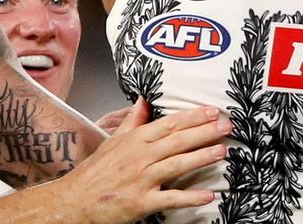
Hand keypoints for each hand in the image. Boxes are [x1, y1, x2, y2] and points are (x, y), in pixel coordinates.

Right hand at [56, 97, 228, 223]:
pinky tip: (208, 195)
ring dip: (201, 157)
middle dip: (204, 132)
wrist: (75, 199)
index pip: (168, 124)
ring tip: (222, 151)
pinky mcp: (141, 202)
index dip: (192, 117)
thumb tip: (143, 100)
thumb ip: (132, 120)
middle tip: (226, 126)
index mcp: (134, 140)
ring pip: (176, 165)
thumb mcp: (113, 140)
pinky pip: (170, 199)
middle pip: (177, 141)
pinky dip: (189, 197)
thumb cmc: (95, 172)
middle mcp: (139, 157)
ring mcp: (141, 180)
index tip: (212, 111)